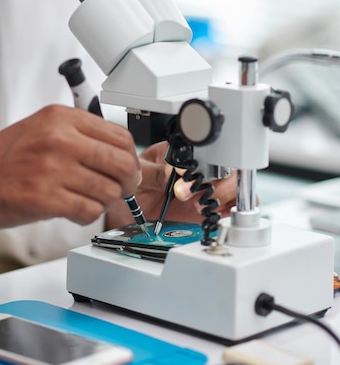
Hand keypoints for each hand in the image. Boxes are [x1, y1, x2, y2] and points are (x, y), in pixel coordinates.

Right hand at [0, 105, 140, 240]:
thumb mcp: (40, 132)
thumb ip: (79, 138)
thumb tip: (119, 156)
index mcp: (61, 118)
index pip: (120, 136)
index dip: (131, 158)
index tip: (129, 170)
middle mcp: (59, 138)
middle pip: (123, 164)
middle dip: (128, 183)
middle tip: (120, 190)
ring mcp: (53, 168)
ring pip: (109, 191)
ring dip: (104, 202)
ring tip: (85, 200)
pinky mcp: (45, 198)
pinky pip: (90, 211)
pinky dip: (87, 216)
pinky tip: (73, 211)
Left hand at [105, 141, 236, 229]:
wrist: (129, 215)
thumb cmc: (133, 188)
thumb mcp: (138, 176)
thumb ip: (154, 173)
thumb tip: (173, 172)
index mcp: (180, 154)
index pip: (205, 149)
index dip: (202, 161)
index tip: (185, 176)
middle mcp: (198, 170)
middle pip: (228, 164)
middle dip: (213, 180)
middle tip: (185, 194)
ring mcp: (206, 189)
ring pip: (235, 184)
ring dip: (223, 194)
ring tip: (199, 205)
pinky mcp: (210, 209)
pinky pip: (233, 206)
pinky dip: (228, 210)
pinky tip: (210, 212)